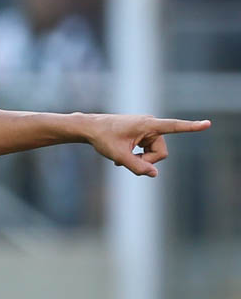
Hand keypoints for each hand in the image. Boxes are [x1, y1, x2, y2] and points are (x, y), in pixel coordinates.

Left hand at [85, 114, 210, 176]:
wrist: (90, 129)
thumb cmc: (103, 138)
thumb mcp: (118, 156)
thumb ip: (137, 167)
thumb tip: (155, 175)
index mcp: (148, 124)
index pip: (174, 126)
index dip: (191, 127)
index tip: (207, 124)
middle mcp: (151, 125)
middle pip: (160, 153)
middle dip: (145, 161)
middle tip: (125, 162)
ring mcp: (147, 129)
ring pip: (154, 154)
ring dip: (140, 160)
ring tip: (121, 159)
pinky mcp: (143, 134)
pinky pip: (147, 151)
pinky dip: (136, 156)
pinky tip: (121, 158)